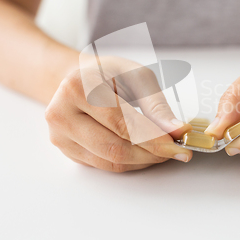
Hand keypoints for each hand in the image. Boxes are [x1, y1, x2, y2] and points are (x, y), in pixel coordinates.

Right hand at [45, 57, 191, 171]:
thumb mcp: (137, 77)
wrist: (79, 78)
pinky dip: (130, 163)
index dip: (154, 139)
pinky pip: (104, 165)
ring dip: (142, 161)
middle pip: (114, 147)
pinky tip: (145, 153)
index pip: (122, 123)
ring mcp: (60, 135)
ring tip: (163, 152)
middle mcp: (61, 113)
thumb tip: (177, 131)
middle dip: (151, 154)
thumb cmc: (109, 74)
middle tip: (176, 152)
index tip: (179, 147)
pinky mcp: (67, 150)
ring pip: (110, 161)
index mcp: (78, 87)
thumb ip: (157, 106)